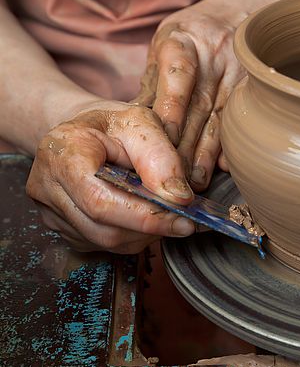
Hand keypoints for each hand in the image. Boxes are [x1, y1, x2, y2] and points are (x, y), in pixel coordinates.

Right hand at [26, 100, 195, 252]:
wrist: (84, 130)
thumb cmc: (112, 124)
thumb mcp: (141, 123)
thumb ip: (161, 157)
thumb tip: (179, 198)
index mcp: (63, 153)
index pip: (102, 201)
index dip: (146, 217)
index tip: (184, 221)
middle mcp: (47, 186)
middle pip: (104, 228)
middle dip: (150, 228)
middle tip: (184, 220)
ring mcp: (48, 210)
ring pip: (105, 241)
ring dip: (143, 234)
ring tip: (163, 212)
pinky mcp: (58, 226)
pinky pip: (100, 243)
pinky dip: (129, 235)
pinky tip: (141, 214)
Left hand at [135, 0, 247, 190]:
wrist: (237, 16)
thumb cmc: (190, 37)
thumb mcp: (164, 46)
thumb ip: (152, 83)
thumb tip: (131, 124)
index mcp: (184, 42)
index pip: (178, 78)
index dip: (172, 111)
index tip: (162, 142)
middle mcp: (214, 57)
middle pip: (199, 107)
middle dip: (184, 146)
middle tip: (171, 178)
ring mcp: (237, 73)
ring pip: (220, 119)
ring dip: (206, 153)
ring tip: (194, 182)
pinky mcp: (252, 89)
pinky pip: (239, 121)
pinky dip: (231, 147)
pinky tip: (224, 169)